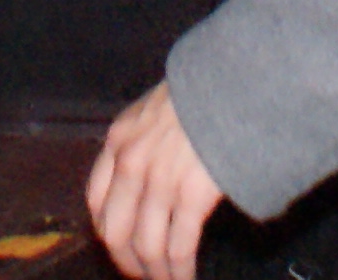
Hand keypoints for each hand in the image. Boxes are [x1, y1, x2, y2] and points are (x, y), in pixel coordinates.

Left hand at [87, 83, 224, 279]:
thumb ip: (147, 139)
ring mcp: (161, 179)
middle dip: (128, 263)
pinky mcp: (193, 194)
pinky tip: (186, 276)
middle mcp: (132, 162)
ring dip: (156, 273)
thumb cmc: (209, 90)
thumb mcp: (160, 105)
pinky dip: (180, 270)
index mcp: (120, 139)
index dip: (108, 233)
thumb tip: (153, 178)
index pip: (97, 200)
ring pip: (146, 245)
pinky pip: (179, 246)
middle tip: (143, 276)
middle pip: (115, 232)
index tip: (121, 248)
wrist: (240, 77)